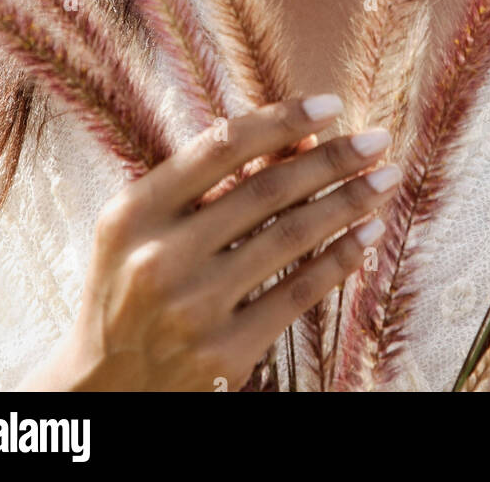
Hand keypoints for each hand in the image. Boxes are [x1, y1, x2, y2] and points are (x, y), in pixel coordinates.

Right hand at [17, 94, 399, 390]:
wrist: (104, 385)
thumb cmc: (132, 283)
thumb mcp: (146, 224)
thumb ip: (210, 181)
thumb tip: (300, 137)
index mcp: (136, 211)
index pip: (222, 145)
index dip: (282, 120)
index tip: (331, 104)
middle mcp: (162, 257)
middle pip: (266, 189)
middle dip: (332, 159)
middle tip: (378, 139)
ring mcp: (194, 308)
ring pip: (291, 237)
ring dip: (348, 202)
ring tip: (385, 178)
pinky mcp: (224, 353)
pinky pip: (298, 293)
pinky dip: (340, 258)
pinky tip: (367, 233)